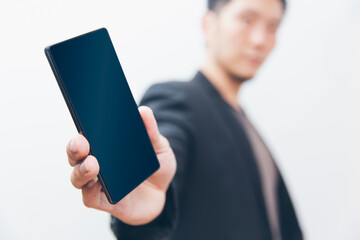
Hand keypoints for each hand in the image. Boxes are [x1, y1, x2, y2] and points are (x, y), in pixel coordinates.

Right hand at [66, 106, 176, 224]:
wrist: (163, 193)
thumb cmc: (155, 166)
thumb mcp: (158, 146)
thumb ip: (151, 131)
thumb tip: (143, 111)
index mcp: (105, 147)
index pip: (85, 136)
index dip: (80, 128)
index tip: (81, 118)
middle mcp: (96, 164)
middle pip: (76, 155)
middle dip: (74, 148)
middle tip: (82, 142)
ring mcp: (99, 184)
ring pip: (78, 177)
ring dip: (81, 170)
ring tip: (91, 163)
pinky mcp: (105, 202)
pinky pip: (90, 198)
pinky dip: (89, 192)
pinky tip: (96, 184)